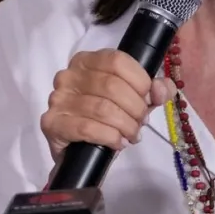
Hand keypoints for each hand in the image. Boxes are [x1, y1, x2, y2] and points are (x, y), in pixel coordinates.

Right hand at [40, 49, 175, 163]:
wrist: (79, 153)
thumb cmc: (106, 119)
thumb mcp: (134, 100)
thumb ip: (153, 90)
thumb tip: (162, 88)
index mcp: (87, 61)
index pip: (117, 61)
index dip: (140, 81)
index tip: (149, 99)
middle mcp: (69, 75)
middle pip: (112, 85)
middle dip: (135, 108)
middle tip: (141, 123)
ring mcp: (58, 98)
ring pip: (102, 109)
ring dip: (125, 125)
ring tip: (132, 135)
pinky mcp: (52, 123)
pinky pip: (87, 127)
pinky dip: (110, 137)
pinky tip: (118, 143)